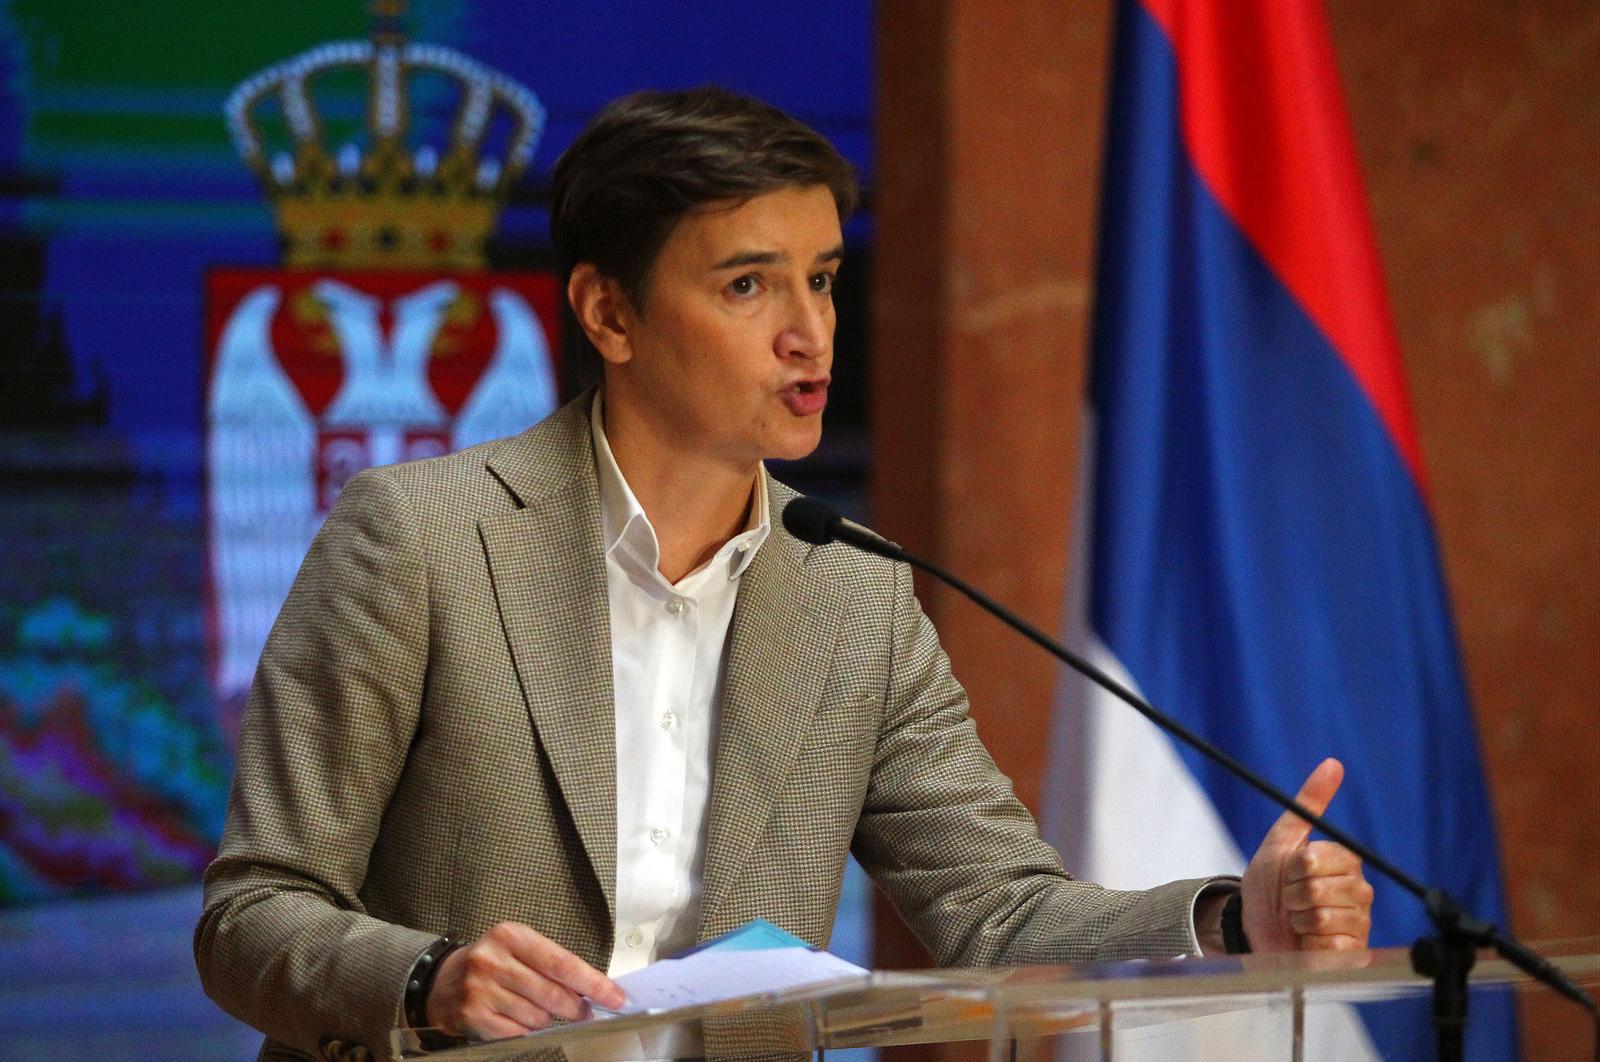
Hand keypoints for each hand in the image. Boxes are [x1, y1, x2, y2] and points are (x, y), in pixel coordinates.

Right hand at [425, 922, 625, 1039]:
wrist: (442, 981)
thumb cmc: (493, 963)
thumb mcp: (519, 950)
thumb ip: (553, 965)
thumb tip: (593, 990)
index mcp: (511, 936)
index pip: (562, 963)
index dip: (593, 983)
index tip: (615, 997)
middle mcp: (493, 960)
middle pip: (552, 994)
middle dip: (575, 1008)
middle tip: (583, 1012)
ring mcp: (480, 990)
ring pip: (536, 1017)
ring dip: (546, 1019)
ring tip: (535, 1009)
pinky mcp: (472, 1016)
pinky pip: (516, 1034)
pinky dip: (525, 1031)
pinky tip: (517, 1019)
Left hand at [1240, 758, 1373, 951]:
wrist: (1255, 927)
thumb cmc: (1269, 884)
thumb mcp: (1281, 839)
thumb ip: (1308, 803)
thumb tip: (1333, 764)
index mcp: (1345, 861)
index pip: (1315, 858)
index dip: (1292, 867)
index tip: (1287, 873)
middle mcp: (1360, 891)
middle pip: (1316, 888)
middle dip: (1291, 894)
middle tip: (1289, 899)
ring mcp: (1359, 923)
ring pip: (1322, 916)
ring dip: (1297, 919)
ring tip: (1297, 920)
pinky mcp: (1353, 954)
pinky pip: (1329, 945)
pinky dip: (1307, 944)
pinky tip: (1307, 942)